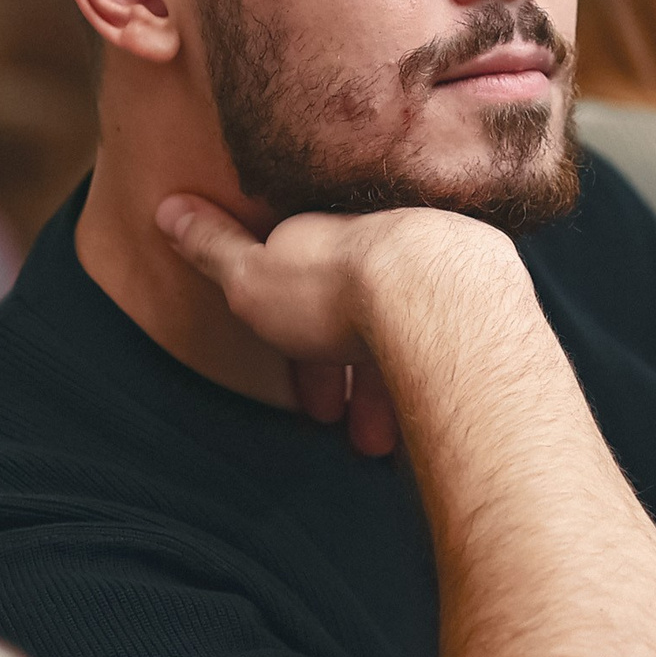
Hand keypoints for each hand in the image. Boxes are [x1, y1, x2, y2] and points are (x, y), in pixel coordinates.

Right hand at [156, 195, 508, 457]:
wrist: (434, 295)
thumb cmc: (337, 289)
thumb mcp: (250, 276)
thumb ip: (213, 248)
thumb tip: (170, 209)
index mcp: (334, 240)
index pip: (312, 299)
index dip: (306, 355)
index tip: (312, 405)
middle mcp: (392, 247)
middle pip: (369, 322)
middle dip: (359, 384)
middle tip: (359, 436)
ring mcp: (444, 270)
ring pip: (416, 336)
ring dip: (398, 396)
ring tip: (391, 446)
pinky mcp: (485, 298)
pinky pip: (455, 346)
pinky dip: (439, 383)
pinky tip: (438, 421)